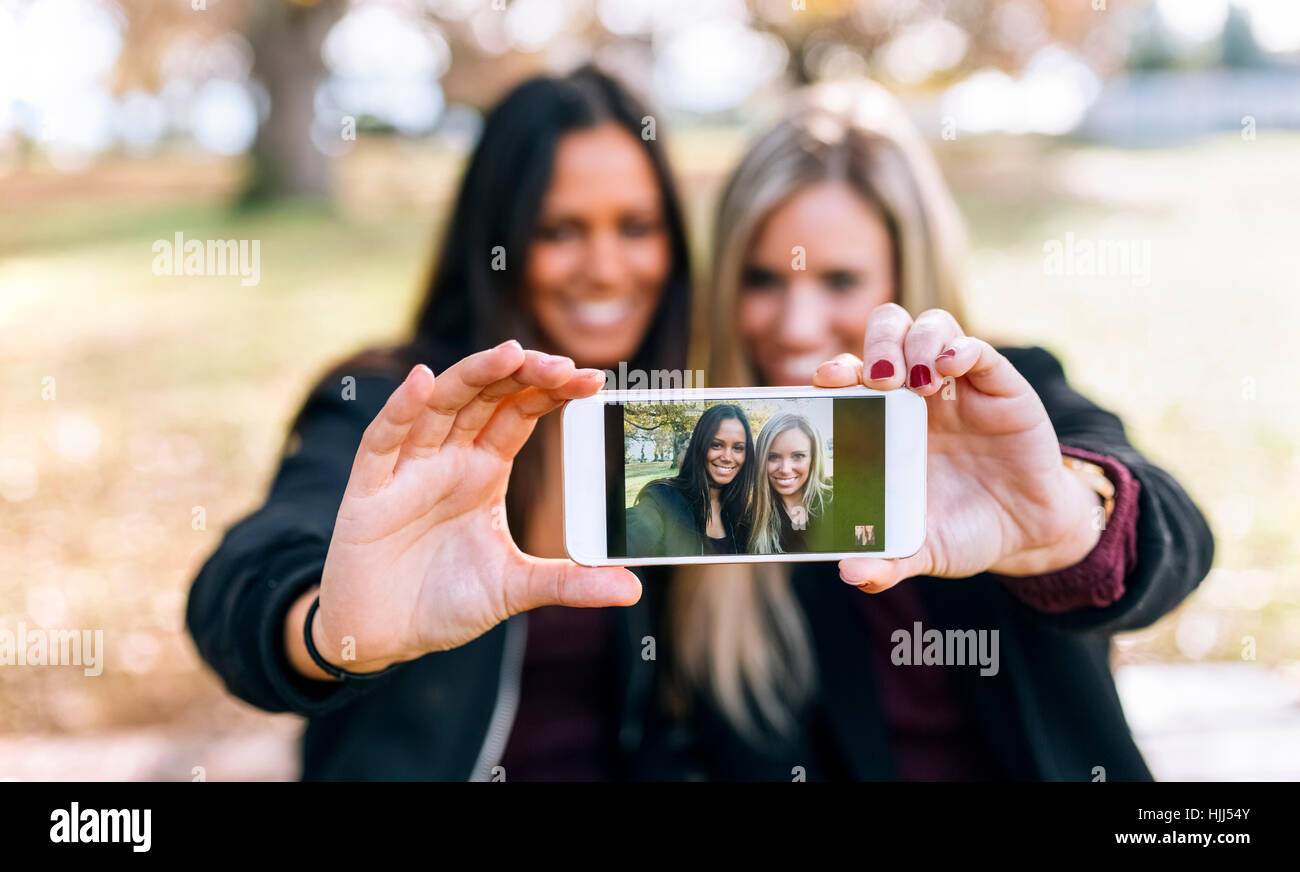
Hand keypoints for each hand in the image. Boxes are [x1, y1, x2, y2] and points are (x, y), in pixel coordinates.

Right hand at [313, 340, 640, 671]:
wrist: (382, 636)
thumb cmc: (443, 602)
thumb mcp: (514, 589)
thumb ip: (569, 583)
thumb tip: (633, 588)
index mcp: (484, 470)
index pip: (520, 413)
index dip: (551, 391)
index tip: (593, 379)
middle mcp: (448, 459)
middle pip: (485, 397)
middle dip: (522, 374)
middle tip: (563, 364)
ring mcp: (408, 469)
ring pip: (439, 405)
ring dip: (473, 377)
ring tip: (510, 354)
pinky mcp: (369, 491)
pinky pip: (384, 440)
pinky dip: (401, 409)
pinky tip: (422, 382)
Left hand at [813, 304, 1103, 592]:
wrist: (1028, 533)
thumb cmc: (964, 530)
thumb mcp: (923, 549)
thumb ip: (887, 562)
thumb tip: (850, 575)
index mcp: (885, 421)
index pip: (852, 374)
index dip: (836, 369)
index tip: (824, 381)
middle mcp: (918, 393)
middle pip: (887, 331)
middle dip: (877, 343)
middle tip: (880, 379)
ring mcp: (960, 384)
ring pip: (930, 326)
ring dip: (915, 343)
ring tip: (916, 380)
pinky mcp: (1001, 386)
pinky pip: (978, 349)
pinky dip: (961, 347)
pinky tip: (951, 367)